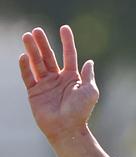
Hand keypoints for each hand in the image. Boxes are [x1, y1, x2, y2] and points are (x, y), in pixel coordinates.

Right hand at [19, 26, 98, 142]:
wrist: (67, 129)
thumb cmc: (81, 111)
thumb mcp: (90, 92)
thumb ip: (88, 75)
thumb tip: (89, 61)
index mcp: (72, 78)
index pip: (69, 55)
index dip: (67, 42)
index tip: (64, 28)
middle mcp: (58, 79)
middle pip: (49, 57)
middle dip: (43, 43)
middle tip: (37, 30)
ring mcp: (45, 85)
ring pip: (37, 63)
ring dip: (32, 50)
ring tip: (27, 36)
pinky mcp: (34, 92)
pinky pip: (28, 77)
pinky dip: (25, 67)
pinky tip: (24, 56)